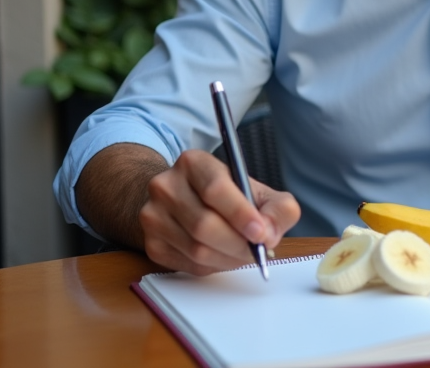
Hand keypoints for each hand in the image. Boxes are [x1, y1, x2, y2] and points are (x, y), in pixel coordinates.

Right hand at [139, 149, 300, 274]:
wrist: (189, 201)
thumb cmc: (229, 196)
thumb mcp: (260, 191)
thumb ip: (278, 208)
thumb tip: (269, 234)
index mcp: (194, 163)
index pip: (215, 189)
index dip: (241, 215)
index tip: (261, 233)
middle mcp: (166, 185)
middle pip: (204, 224)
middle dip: (238, 244)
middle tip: (258, 250)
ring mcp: (153, 215)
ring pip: (196, 249)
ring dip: (228, 258)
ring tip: (244, 252)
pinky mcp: (151, 244)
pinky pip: (187, 264)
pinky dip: (213, 266)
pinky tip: (223, 255)